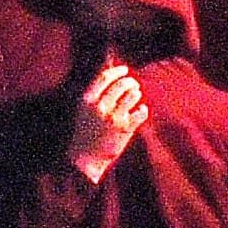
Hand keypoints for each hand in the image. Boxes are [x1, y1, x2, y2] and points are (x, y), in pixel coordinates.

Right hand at [67, 59, 147, 181]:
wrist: (86, 158)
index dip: (117, 71)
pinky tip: (141, 111)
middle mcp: (100, 107)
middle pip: (121, 85)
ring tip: (135, 96)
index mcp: (87, 100)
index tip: (125, 69)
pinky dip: (143, 110)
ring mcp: (113, 118)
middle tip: (133, 85)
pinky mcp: (125, 129)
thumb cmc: (87, 131)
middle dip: (130, 82)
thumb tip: (109, 69)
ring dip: (136, 93)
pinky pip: (141, 112)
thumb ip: (96, 91)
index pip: (104, 77)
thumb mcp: (85, 109)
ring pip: (132, 95)